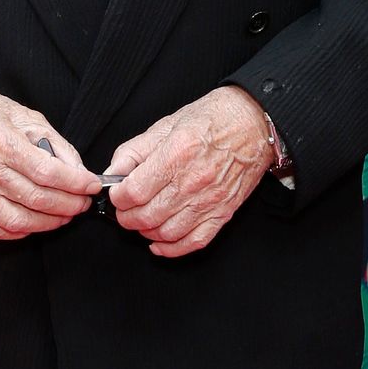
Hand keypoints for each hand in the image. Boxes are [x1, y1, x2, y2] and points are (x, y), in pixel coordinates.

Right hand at [0, 82, 101, 241]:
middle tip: (83, 203)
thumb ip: (53, 142)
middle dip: (69, 205)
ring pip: (19, 221)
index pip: (48, 172)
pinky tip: (34, 223)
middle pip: (37, 199)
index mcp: (1, 142)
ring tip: (64, 215)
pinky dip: (20, 232)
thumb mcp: (23, 115)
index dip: (76, 183)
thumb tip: (77, 169)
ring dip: (49, 223)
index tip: (91, 185)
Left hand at [106, 86, 271, 257]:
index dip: (118, 197)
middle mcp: (193, 181)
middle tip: (124, 210)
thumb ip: (135, 151)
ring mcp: (210, 200)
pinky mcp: (223, 213)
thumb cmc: (213, 120)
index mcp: (177, 154)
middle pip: (147, 216)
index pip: (135, 191)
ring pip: (167, 232)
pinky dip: (173, 249)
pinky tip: (160, 243)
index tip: (117, 194)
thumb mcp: (166, 125)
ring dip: (146, 232)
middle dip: (127, 217)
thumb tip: (113, 172)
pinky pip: (194, 242)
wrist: (254, 125)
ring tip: (141, 221)